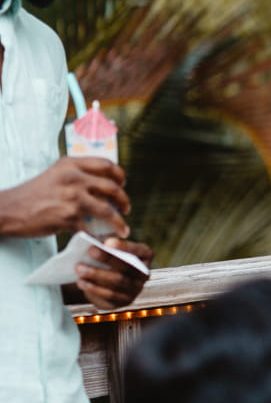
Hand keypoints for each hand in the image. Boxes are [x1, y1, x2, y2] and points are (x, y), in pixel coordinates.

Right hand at [0, 157, 129, 240]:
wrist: (9, 209)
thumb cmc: (32, 194)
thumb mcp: (55, 174)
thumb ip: (76, 174)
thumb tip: (100, 183)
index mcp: (71, 164)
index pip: (107, 164)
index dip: (119, 175)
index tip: (122, 184)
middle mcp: (74, 177)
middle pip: (112, 186)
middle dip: (123, 199)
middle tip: (126, 208)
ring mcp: (72, 197)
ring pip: (107, 208)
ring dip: (119, 220)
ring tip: (122, 227)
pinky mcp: (68, 216)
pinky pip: (92, 227)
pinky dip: (99, 234)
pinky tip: (102, 238)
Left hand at [75, 240, 151, 311]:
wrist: (106, 281)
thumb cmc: (109, 257)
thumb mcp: (110, 248)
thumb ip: (107, 243)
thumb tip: (93, 240)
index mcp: (145, 256)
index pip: (139, 250)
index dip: (124, 247)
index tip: (107, 242)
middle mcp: (144, 274)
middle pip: (127, 267)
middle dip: (107, 259)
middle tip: (90, 251)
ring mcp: (135, 290)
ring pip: (117, 282)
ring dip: (96, 274)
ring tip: (79, 268)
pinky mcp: (123, 302)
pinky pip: (109, 296)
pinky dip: (93, 288)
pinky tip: (81, 281)